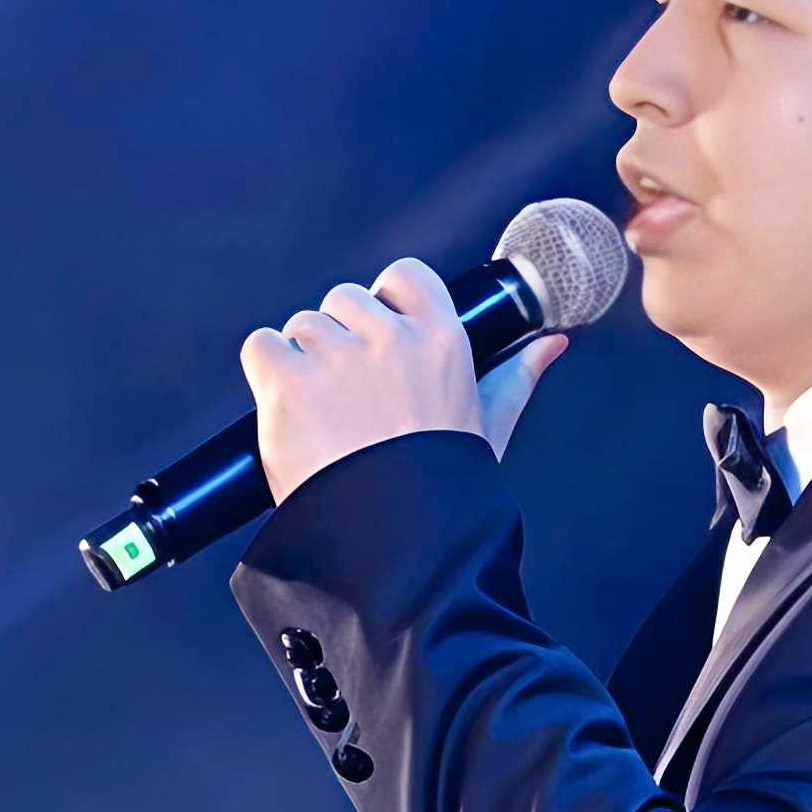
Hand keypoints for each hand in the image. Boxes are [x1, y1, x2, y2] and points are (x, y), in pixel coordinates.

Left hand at [239, 257, 566, 501]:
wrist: (390, 534)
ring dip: (302, 359)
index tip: (380, 338)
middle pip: (344, 300)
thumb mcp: (487, 423)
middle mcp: (390, 338)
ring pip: (301, 325)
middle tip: (351, 395)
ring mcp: (335, 357)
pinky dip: (266, 372)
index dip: (385, 304)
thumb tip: (550, 344)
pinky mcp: (287, 380)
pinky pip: (261, 345)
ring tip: (323, 412)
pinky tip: (289, 408)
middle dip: (340, 338)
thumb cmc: (442, 483)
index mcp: (443, 340)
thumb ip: (517, 376)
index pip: (405, 276)